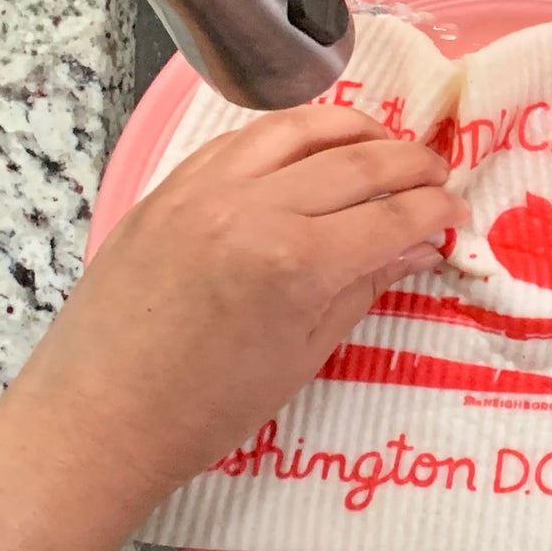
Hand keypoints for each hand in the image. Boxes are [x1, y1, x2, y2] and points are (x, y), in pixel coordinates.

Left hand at [0, 105, 467, 518]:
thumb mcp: (304, 356)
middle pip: (357, 161)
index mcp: (296, 263)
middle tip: (437, 176)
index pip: (391, 215)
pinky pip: (243, 138)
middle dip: (411, 164)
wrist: (94, 422)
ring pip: (300, 128)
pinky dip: (289, 134)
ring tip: (384, 146)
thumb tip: (419, 247)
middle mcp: (254, 209)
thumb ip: (365, 287)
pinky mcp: (169, 186)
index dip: (436, 210)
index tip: (457, 214)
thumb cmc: (205, 411)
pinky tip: (311, 149)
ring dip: (355, 130)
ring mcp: (205, 190)